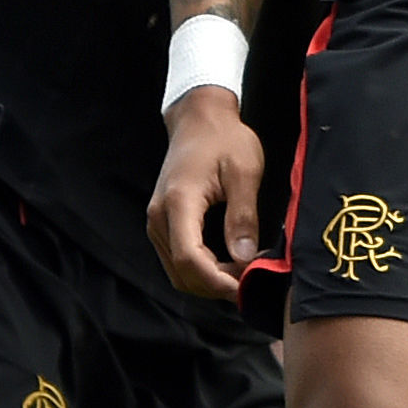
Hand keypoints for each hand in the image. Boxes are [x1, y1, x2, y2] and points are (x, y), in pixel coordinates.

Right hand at [147, 86, 263, 300]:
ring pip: (177, 271)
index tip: (246, 288)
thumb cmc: (224, 139)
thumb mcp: (244, 171)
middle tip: (251, 281)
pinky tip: (227, 264)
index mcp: (179, 202)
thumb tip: (245, 258)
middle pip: (181, 272)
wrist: (199, 119)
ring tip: (242, 273)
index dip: (218, 281)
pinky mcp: (162, 223)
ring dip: (209, 280)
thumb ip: (243, 216)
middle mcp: (159, 217)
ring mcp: (157, 222)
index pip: (190, 259)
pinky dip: (201, 269)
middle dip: (216, 286)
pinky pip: (177, 259)